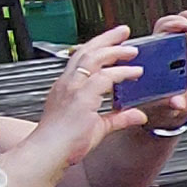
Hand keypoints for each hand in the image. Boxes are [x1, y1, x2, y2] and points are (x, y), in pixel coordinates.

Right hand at [34, 28, 149, 157]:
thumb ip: (119, 118)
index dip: (97, 47)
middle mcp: (67, 84)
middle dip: (106, 38)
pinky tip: (134, 72)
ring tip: (132, 49)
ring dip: (115, 51)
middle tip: (123, 31)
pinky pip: (105, 78)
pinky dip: (121, 73)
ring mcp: (73, 89)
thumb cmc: (64, 145)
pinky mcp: (82, 98)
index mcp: (66, 87)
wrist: (47, 154)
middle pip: (87, 50)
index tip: (111, 43)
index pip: (81, 59)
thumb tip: (138, 115)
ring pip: (94, 58)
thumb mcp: (98, 128)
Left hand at [138, 11, 186, 130]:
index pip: (150, 40)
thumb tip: (176, 103)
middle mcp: (162, 53)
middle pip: (164, 27)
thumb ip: (170, 105)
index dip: (156, 35)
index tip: (170, 34)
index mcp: (150, 63)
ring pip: (179, 27)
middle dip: (176, 22)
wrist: (169, 112)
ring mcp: (177, 51)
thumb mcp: (164, 108)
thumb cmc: (160, 108)